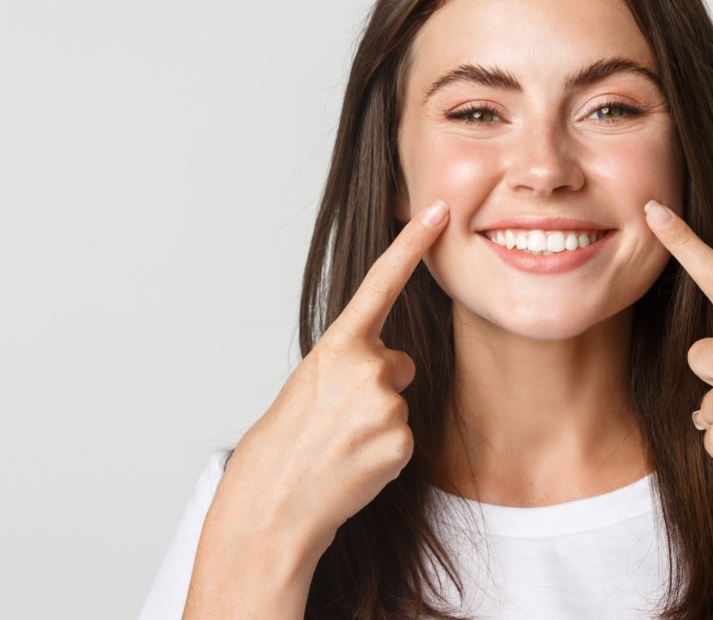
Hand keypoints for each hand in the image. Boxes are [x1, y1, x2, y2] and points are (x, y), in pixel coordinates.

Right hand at [217, 199, 449, 549]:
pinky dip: (382, 453)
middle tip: (335, 420)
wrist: (274, 502)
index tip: (439, 210)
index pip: (381, 283)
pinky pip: (403, 439)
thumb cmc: (286, 444)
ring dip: (376, 423)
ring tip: (338, 445)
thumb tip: (394, 368)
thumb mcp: (310, 384)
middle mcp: (366, 367)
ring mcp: (387, 406)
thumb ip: (353, 362)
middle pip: (398, 364)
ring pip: (400, 403)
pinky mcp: (401, 443)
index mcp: (337, 346)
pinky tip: (352, 465)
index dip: (412, 245)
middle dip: (377, 386)